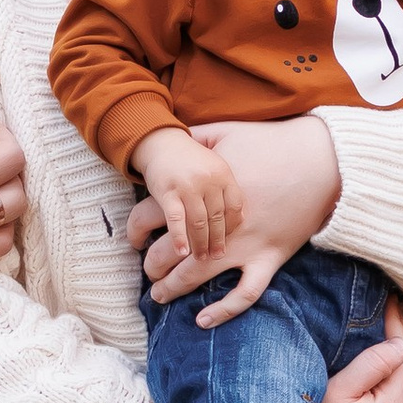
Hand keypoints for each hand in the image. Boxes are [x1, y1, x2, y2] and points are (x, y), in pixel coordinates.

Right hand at [130, 126, 244, 265]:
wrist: (161, 142)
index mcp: (224, 174)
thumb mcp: (214, 167)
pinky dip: (179, 238)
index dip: (233, 227)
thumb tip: (241, 218)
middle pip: (217, 218)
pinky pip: (176, 220)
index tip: (231, 241)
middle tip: (217, 257)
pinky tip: (181, 252)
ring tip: (200, 259)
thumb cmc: (190, 159)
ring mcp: (188, 186)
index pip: (235, 207)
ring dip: (200, 244)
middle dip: (218, 241)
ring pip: (198, 223)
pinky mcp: (168, 192)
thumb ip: (226, 188)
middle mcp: (209, 180)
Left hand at [135, 113, 341, 326]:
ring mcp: (244, 245)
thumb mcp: (226, 132)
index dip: (135, 229)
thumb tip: (173, 134)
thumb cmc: (272, 143)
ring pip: (197, 276)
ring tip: (160, 296)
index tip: (134, 237)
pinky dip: (223, 311)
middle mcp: (217, 225)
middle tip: (148, 271)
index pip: (151, 217)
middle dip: (151, 265)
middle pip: (169, 252)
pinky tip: (203, 321)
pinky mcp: (269, 258)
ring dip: (173, 288)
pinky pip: (245, 294)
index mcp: (201, 195)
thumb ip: (195, 136)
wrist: (321, 160)